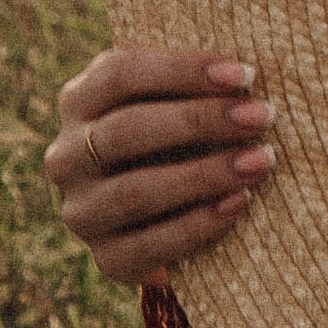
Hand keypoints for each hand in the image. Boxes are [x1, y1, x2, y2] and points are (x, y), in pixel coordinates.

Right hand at [45, 46, 275, 285]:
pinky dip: (196, 225)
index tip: (245, 75)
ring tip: (259, 162)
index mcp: (80, 101)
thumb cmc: (184, 139)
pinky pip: (147, 246)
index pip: (119, 74)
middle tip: (260, 117)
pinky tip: (237, 204)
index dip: (182, 71)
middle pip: (125, 130)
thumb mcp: (178, 103)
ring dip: (204, 175)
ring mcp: (81, 210)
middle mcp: (67, 156)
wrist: (168, 217)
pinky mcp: (106, 257)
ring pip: (134, 192)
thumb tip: (248, 76)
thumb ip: (196, 86)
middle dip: (199, 121)